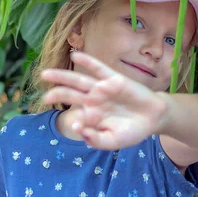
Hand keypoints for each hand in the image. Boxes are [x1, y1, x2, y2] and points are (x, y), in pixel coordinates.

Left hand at [41, 52, 168, 149]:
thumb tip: (78, 129)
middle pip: (71, 94)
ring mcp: (103, 88)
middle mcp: (94, 100)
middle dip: (56, 94)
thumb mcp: (113, 140)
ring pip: (79, 80)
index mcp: (92, 115)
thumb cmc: (132, 131)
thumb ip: (96, 139)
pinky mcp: (114, 79)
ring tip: (45, 73)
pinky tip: (75, 56)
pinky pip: (98, 68)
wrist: (153, 119)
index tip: (78, 125)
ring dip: (62, 76)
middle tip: (44, 97)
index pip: (76, 116)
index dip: (75, 121)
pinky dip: (87, 62)